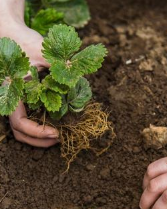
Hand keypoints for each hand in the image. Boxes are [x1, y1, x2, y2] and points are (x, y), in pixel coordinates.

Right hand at [1, 20, 57, 146]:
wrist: (10, 32)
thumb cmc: (23, 41)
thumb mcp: (43, 53)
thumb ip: (59, 67)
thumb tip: (79, 82)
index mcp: (10, 93)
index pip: (19, 123)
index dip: (38, 132)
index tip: (57, 133)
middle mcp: (10, 100)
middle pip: (20, 132)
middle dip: (40, 140)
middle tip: (61, 138)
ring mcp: (14, 101)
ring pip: (22, 129)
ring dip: (40, 136)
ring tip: (60, 134)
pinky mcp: (21, 98)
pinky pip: (27, 118)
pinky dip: (40, 125)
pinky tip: (55, 122)